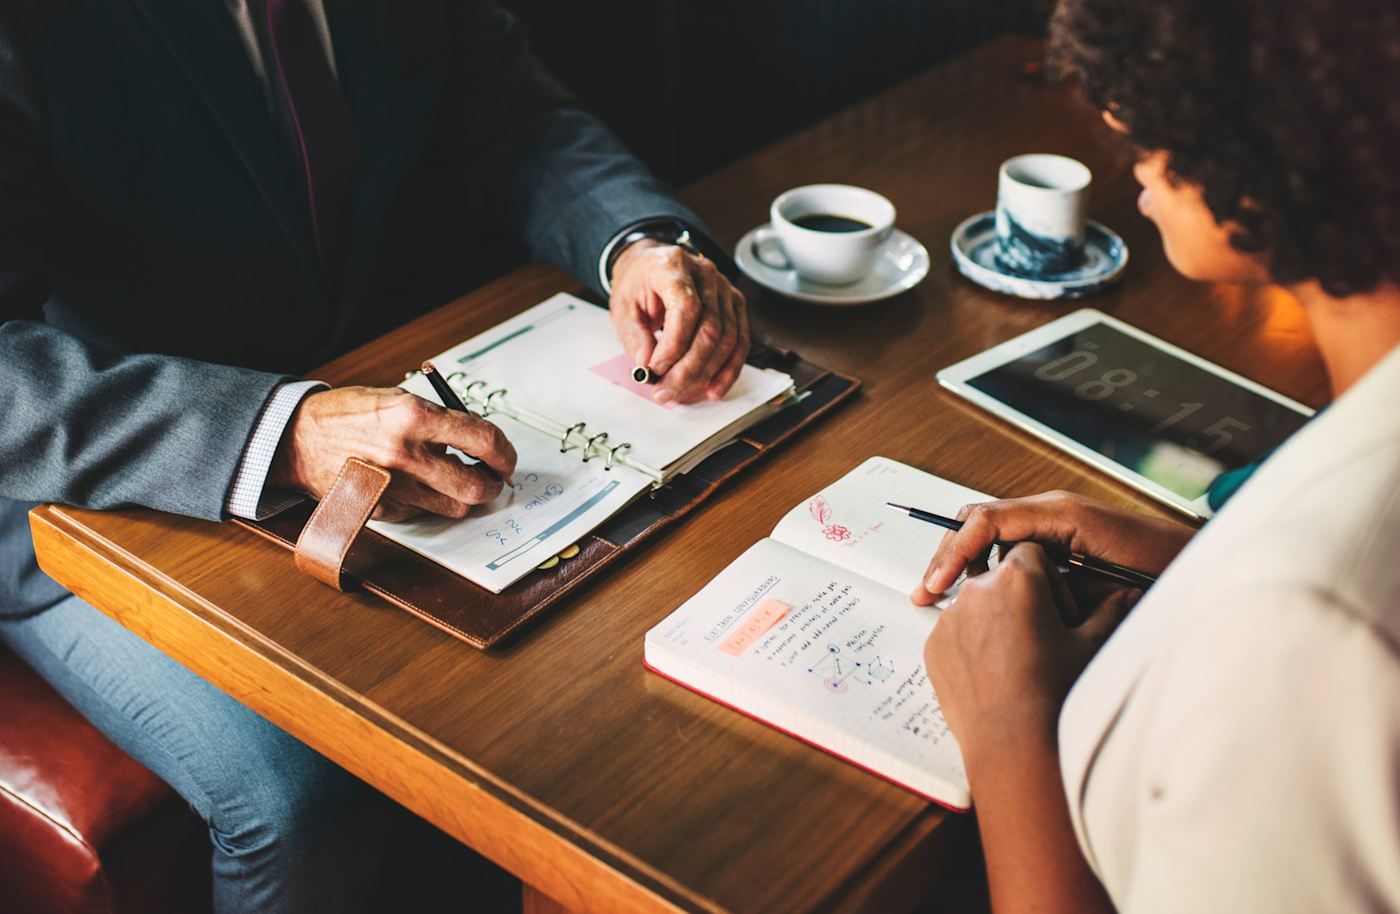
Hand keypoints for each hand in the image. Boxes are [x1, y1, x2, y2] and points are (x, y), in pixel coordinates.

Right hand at [267, 386, 516, 521]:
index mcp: (415, 417)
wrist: (298, 438)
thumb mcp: (399, 399)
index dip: (505, 452)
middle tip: (493, 477)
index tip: (506, 457)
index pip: (484, 439)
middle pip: (476, 487)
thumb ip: (441, 419)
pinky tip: (416, 484)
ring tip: (454, 478)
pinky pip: (423, 512)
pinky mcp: (381, 509)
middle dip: (493, 484)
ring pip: (454, 507)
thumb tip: (481, 440)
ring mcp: (393, 486)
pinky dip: (429, 501)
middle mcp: (406, 454)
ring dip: (463, 495)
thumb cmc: (350, 414)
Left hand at [608, 238, 749, 404]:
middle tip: (666, 391)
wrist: (650, 267)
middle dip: (688, 369)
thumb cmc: (637, 285)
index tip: (656, 369)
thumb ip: (634, 337)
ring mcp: (725, 288)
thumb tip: (648, 367)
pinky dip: (728, 369)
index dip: (674, 344)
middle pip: (710, 328)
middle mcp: (706, 273)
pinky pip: (740, 341)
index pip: (686, 307)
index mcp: (673, 265)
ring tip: (682, 392)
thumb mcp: (622, 308)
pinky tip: (714, 388)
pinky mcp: (735, 304)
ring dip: (706, 373)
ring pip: (728, 339)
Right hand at [911, 490, 1194, 605]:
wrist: (1203, 567)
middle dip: (947, 555)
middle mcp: (1051, 511)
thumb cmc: (1166, 569)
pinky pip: (1010, 547)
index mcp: (1058, 512)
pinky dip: (987, 568)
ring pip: (989, 534)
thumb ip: (1053, 580)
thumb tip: (1003, 588)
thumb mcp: (1104, 582)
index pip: (986, 520)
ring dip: (964, 563)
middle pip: (977, 521)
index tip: (935, 584)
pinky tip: (979, 596)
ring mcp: (1054, 523)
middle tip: (926, 592)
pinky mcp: (1059, 540)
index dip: (954, 552)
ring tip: (942, 596)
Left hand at [924, 543, 1136, 753]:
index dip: (1050, 580)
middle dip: (1021, 598)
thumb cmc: (1055, 693)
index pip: (1032, 553)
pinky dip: (973, 644)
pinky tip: (995, 674)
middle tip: (1041, 637)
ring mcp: (949, 619)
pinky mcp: (934, 646)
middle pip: (1001, 578)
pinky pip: (956, 633)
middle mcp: (975, 591)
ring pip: (976, 605)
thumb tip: (1129, 592)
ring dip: (995, 620)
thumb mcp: (1091, 646)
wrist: (1014, 744)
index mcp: (1016, 578)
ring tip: (1018, 660)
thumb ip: (1110, 610)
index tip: (1059, 611)